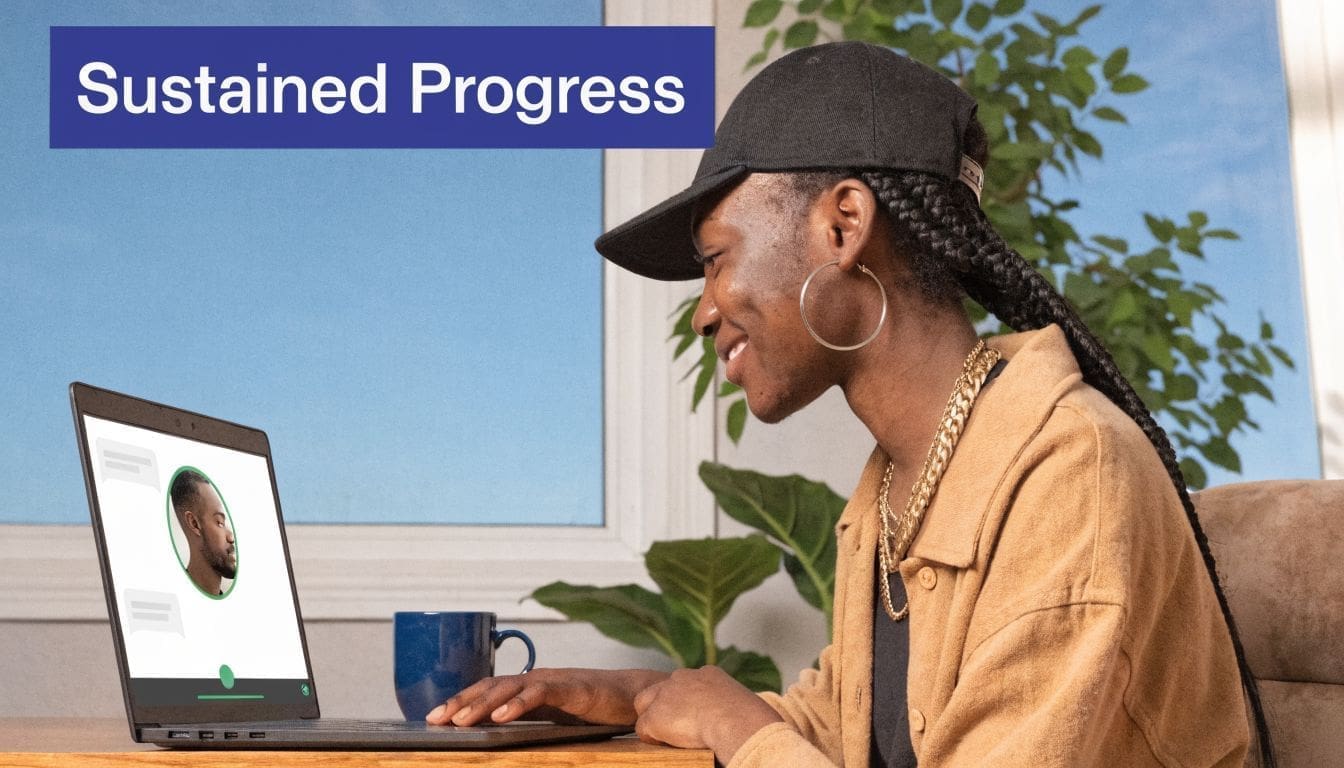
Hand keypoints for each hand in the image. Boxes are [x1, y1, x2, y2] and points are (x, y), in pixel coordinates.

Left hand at [426, 668, 668, 726]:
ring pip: (510, 687)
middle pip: (492, 685)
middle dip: (461, 701)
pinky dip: (518, 704)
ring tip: (461, 721)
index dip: (462, 700)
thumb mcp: (556, 716)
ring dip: (482, 704)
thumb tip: (497, 730)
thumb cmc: (597, 708)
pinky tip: (501, 717)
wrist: (637, 696)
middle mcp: (538, 678)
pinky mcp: (573, 688)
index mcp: (531, 685)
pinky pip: (540, 693)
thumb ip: (530, 718)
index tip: (435, 717)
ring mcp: (555, 681)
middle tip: (435, 719)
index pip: (489, 689)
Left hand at [632, 666, 782, 763]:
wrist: (737, 724)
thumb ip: (726, 704)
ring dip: (657, 722)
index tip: (694, 717)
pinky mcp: (655, 715)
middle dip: (663, 707)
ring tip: (674, 739)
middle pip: (660, 689)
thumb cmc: (749, 721)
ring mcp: (667, 694)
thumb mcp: (741, 703)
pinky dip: (653, 739)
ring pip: (646, 706)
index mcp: (708, 674)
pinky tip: (670, 746)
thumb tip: (728, 721)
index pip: (685, 684)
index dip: (684, 702)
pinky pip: (643, 730)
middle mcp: (684, 677)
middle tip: (678, 728)